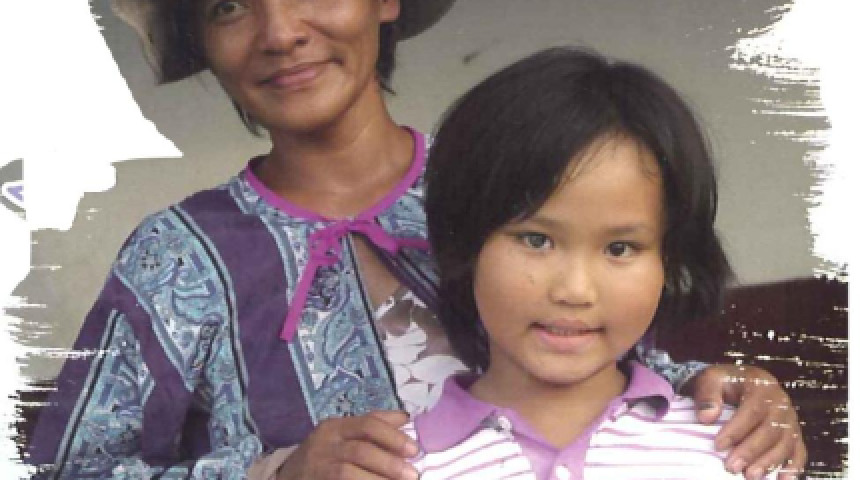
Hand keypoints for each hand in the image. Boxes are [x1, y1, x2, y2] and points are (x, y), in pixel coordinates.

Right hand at [277, 411, 419, 479]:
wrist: (289, 477)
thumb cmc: (324, 453)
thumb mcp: (343, 433)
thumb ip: (372, 424)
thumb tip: (405, 418)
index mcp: (334, 427)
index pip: (367, 425)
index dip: (392, 437)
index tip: (414, 450)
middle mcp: (324, 445)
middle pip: (360, 451)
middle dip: (389, 463)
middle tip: (412, 474)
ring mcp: (318, 468)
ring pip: (348, 473)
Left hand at [686, 364, 805, 479]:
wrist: (741, 381)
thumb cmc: (725, 382)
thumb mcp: (711, 378)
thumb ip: (707, 395)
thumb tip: (706, 417)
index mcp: (762, 386)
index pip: (752, 410)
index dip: (736, 430)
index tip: (718, 445)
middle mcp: (780, 403)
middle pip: (770, 430)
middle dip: (750, 451)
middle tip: (732, 467)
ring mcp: (790, 419)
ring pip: (785, 443)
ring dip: (768, 462)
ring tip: (749, 475)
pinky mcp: (794, 433)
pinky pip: (799, 451)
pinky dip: (793, 467)